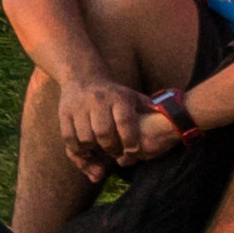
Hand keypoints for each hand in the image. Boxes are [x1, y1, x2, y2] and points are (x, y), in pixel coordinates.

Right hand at [43, 70, 161, 166]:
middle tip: (116, 154)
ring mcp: (79, 107)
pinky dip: (77, 149)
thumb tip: (169, 125)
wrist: (82, 78)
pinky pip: (69, 138)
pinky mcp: (64, 114)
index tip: (133, 152)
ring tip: (100, 153)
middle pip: (103, 133)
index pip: (125, 122)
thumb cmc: (114, 95)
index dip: (130, 140)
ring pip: (85, 138)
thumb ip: (148, 112)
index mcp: (119, 97)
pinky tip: (85, 152)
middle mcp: (98, 101)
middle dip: (111, 148)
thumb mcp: (133, 98)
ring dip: (93, 151)